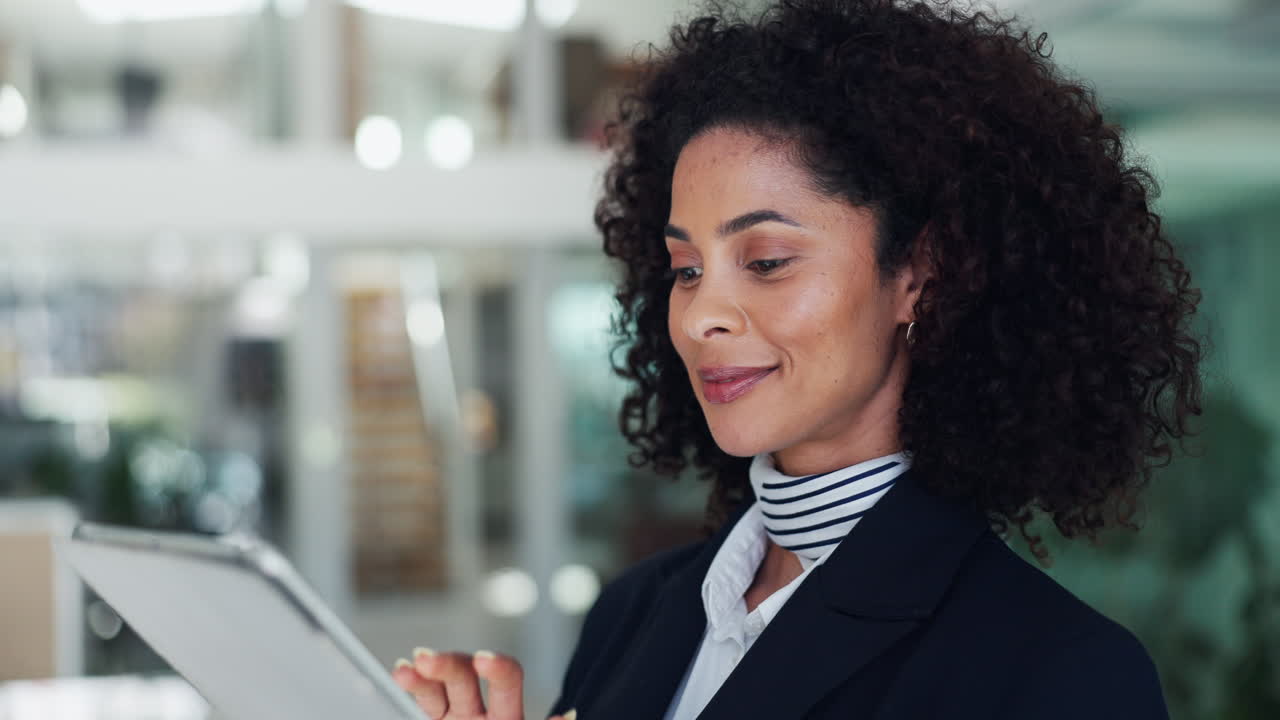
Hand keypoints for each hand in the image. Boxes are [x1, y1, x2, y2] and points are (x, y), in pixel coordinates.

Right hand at [391, 647, 576, 719]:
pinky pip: (423, 701)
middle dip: (448, 663)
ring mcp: (455, 717)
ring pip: (438, 685)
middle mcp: (481, 713)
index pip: (508, 681)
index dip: (498, 669)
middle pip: (466, 676)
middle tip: (427, 659)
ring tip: (407, 669)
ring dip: (422, 673)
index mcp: (509, 719)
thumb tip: (568, 718)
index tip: (484, 662)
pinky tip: (401, 672)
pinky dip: (411, 685)